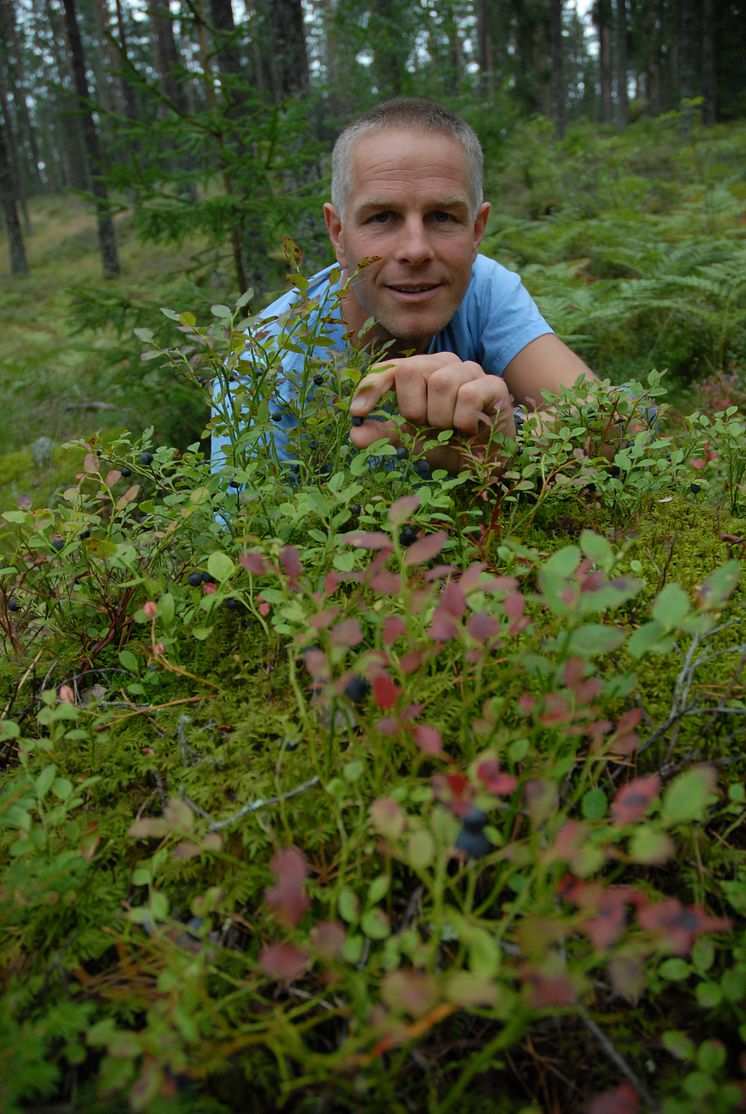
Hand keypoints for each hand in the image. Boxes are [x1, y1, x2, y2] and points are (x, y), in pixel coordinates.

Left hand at [348, 353, 514, 464]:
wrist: (485, 462)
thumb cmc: (446, 444)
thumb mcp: (409, 441)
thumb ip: (383, 434)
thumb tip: (355, 434)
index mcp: (420, 371)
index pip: (389, 367)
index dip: (371, 386)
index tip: (358, 412)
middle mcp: (444, 364)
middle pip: (411, 369)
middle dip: (413, 408)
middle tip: (427, 427)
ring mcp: (470, 371)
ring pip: (441, 383)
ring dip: (441, 418)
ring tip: (450, 430)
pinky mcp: (494, 384)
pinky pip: (468, 396)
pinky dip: (464, 420)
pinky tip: (471, 430)